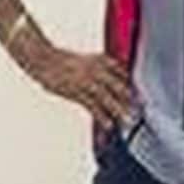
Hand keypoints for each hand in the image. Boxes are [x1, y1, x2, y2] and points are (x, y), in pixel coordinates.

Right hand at [16, 33, 135, 133]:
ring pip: (107, 98)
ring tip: (128, 120)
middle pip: (118, 86)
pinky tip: (108, 125)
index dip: (131, 85)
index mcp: (100, 60)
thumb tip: (112, 78)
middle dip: (130, 99)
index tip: (140, 96)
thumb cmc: (61, 60)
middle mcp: (96, 70)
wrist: (42, 58)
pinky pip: (92, 106)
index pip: (122, 73)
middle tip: (140, 109)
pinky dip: (101, 116)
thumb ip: (100, 68)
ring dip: (119, 110)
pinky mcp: (76, 92)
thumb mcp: (86, 60)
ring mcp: (86, 81)